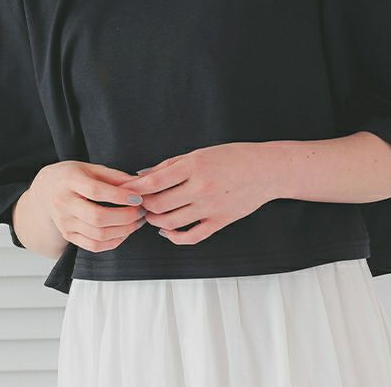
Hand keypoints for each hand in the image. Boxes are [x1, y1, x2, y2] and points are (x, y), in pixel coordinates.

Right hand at [32, 161, 147, 252]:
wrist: (44, 190)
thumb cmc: (71, 175)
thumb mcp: (90, 167)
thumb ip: (113, 176)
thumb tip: (139, 184)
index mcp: (69, 181)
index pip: (96, 191)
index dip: (119, 196)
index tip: (138, 197)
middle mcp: (64, 204)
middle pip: (97, 217)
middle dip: (125, 217)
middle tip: (142, 211)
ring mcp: (65, 223)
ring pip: (97, 234)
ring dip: (123, 230)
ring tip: (137, 221)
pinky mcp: (68, 236)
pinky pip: (93, 246)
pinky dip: (113, 242)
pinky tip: (125, 232)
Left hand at [118, 143, 274, 243]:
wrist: (266, 170)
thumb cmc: (233, 157)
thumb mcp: (201, 153)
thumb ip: (171, 164)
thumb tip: (143, 175)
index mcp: (195, 165)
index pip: (155, 181)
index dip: (135, 189)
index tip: (124, 191)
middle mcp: (201, 187)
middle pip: (159, 205)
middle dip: (144, 206)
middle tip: (139, 203)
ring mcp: (210, 207)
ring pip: (171, 222)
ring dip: (155, 221)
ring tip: (152, 215)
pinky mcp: (219, 222)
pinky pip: (191, 237)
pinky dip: (174, 237)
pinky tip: (167, 231)